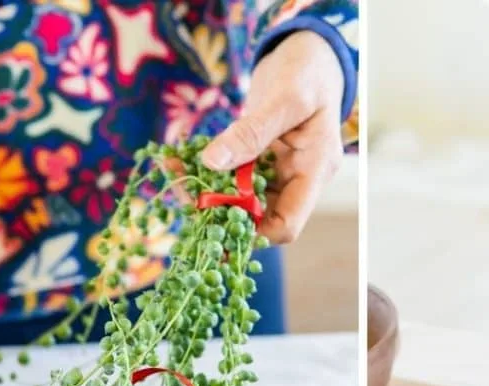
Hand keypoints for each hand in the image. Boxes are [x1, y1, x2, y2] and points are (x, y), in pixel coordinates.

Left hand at [200, 30, 344, 243]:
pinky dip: (207, 170)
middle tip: (181, 188)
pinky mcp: (260, 160)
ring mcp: (278, 171)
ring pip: (241, 199)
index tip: (215, 210)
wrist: (309, 53)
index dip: (254, 230)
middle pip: (260, 217)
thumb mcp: (285, 98)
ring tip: (173, 168)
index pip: (288, 224)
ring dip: (208, 190)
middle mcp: (297, 179)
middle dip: (220, 208)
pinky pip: (232, 176)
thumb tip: (213, 162)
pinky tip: (180, 158)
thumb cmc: (308, 71)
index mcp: (315, 171)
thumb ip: (252, 132)